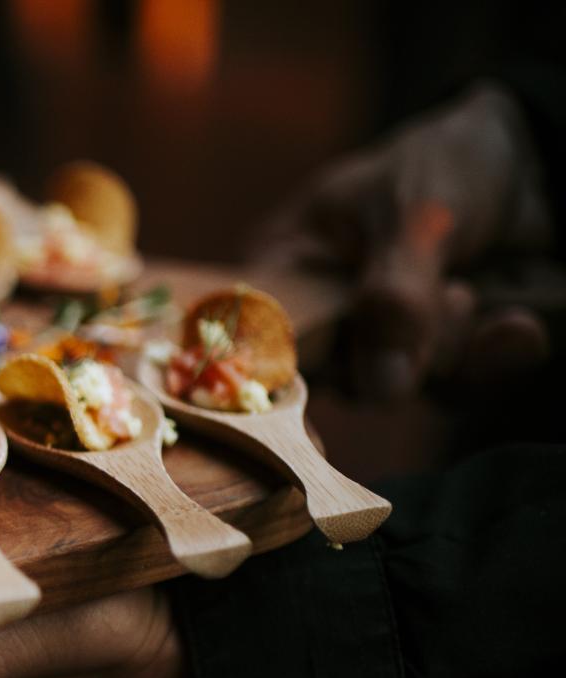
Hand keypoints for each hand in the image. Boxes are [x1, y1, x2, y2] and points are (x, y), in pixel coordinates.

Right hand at [252, 81, 553, 397]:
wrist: (531, 159)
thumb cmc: (447, 163)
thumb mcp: (416, 216)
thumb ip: (394, 297)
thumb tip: (383, 389)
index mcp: (286, 267)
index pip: (267, 343)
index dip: (292, 375)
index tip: (335, 397)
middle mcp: (321, 312)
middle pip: (338, 377)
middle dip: (402, 350)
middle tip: (451, 295)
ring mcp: (377, 338)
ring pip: (399, 388)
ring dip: (452, 348)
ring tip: (473, 291)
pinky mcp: (433, 354)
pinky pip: (453, 387)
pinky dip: (491, 357)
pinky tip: (518, 328)